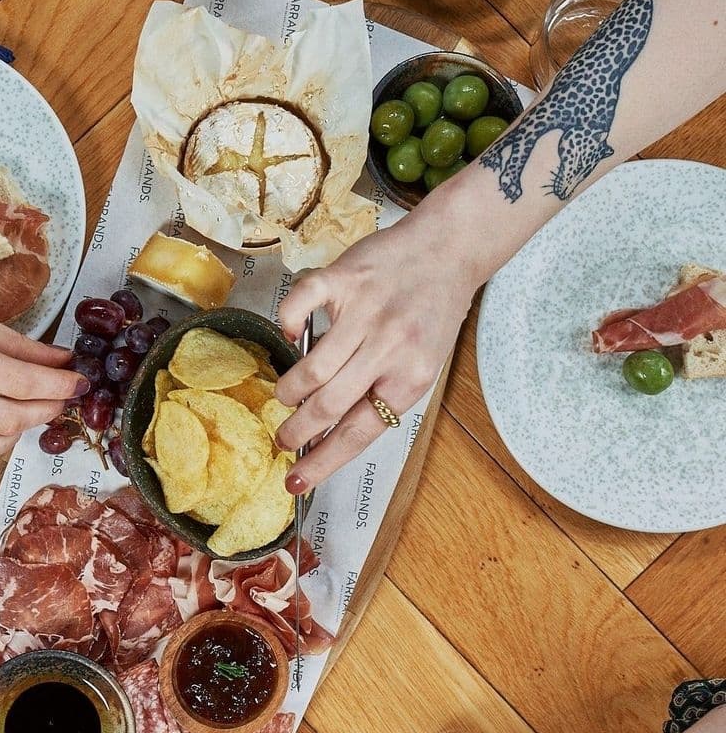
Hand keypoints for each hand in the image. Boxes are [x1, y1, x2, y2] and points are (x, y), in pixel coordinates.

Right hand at [274, 215, 479, 493]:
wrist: (448, 250)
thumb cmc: (431, 313)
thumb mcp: (419, 365)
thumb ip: (378, 395)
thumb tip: (329, 433)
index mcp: (410, 378)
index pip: (357, 434)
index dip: (322, 463)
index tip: (296, 482)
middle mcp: (388, 348)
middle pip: (328, 406)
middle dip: (297, 431)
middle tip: (284, 438)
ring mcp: (366, 312)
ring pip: (312, 367)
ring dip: (290, 389)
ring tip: (287, 395)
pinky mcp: (345, 278)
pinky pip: (301, 304)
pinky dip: (287, 323)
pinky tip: (290, 334)